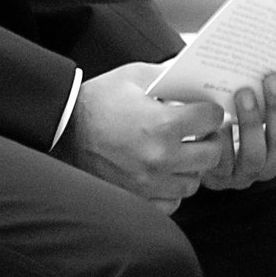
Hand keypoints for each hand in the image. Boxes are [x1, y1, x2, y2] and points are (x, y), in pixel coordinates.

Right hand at [60, 64, 225, 212]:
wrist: (62, 131)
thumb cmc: (97, 102)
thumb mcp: (133, 77)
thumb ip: (169, 75)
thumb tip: (196, 76)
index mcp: (162, 124)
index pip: (213, 119)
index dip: (210, 111)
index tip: (203, 111)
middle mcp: (160, 157)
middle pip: (212, 154)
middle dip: (209, 140)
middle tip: (198, 133)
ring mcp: (149, 183)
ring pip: (194, 181)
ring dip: (191, 167)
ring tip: (178, 153)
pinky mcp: (138, 199)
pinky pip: (172, 202)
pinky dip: (171, 189)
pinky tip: (162, 173)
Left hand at [202, 74, 275, 190]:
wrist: (195, 156)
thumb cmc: (229, 121)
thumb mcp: (251, 107)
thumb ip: (265, 92)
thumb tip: (272, 54)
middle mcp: (272, 160)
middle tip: (274, 78)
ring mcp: (246, 172)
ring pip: (255, 153)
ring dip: (252, 122)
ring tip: (243, 93)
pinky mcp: (220, 177)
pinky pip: (222, 162)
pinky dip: (222, 141)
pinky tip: (218, 122)